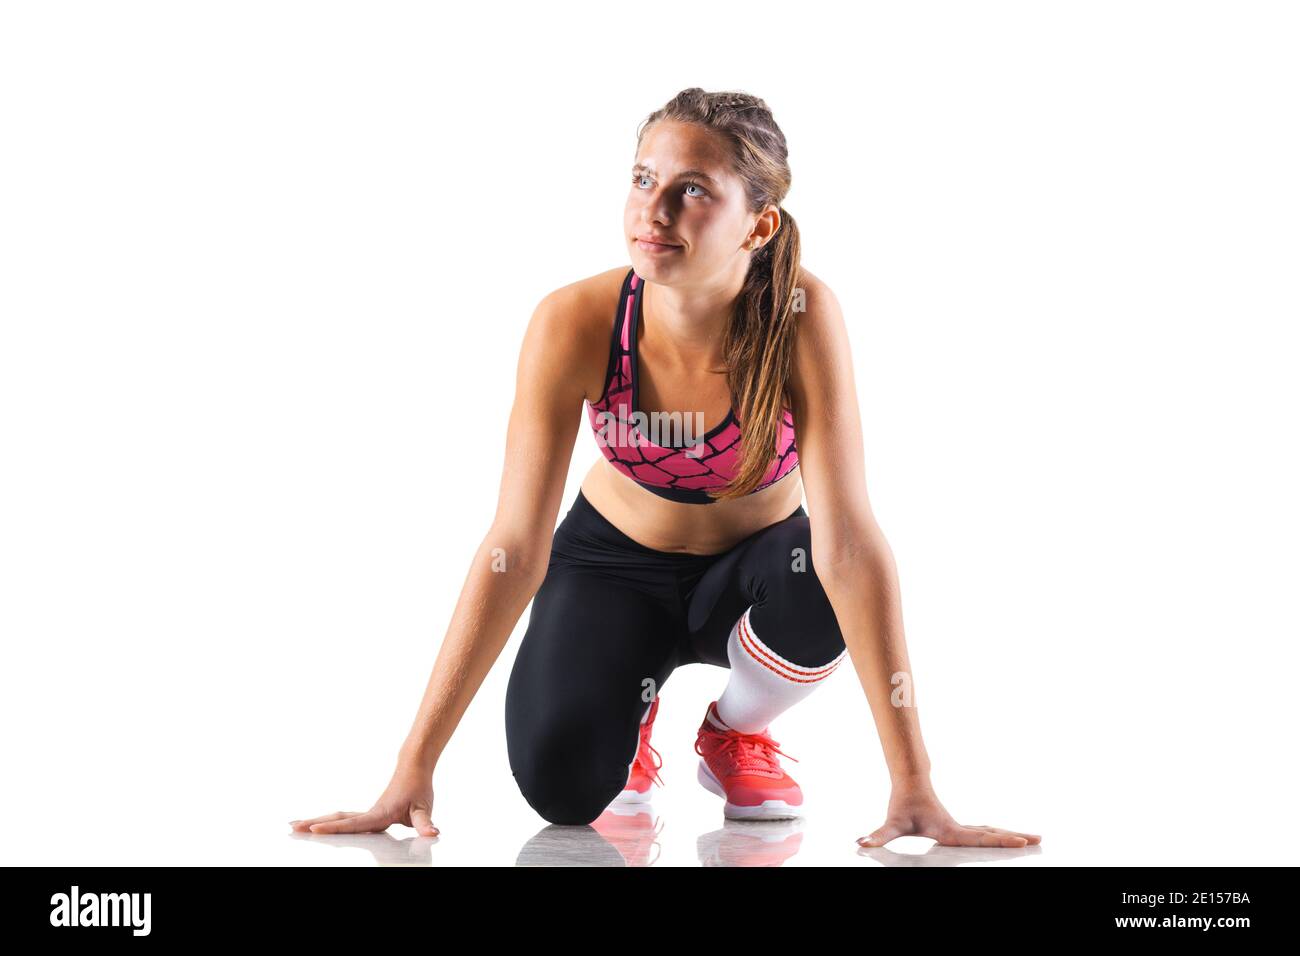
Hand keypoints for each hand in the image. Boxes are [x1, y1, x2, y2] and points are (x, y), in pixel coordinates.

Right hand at [289, 761, 438, 836]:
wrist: (414, 767)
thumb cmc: (418, 787)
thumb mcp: (424, 807)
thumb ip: (425, 824)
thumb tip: (432, 834)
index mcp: (380, 815)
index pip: (353, 824)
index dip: (333, 829)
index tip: (314, 829)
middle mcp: (370, 813)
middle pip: (337, 819)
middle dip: (314, 824)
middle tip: (291, 828)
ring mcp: (367, 812)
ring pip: (338, 817)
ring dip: (316, 821)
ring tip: (293, 825)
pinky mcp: (368, 813)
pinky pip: (344, 819)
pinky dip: (328, 822)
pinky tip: (318, 825)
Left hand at [857, 778, 1040, 847]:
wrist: (908, 782)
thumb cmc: (901, 806)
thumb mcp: (890, 824)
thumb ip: (877, 835)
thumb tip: (861, 842)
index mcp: (950, 831)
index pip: (980, 839)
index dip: (1001, 841)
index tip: (1021, 841)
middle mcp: (959, 828)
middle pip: (993, 833)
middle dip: (1015, 837)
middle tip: (1039, 839)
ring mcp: (961, 826)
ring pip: (991, 830)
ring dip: (1012, 834)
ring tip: (1034, 838)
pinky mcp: (959, 825)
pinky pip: (985, 831)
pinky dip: (1000, 834)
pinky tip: (1009, 837)